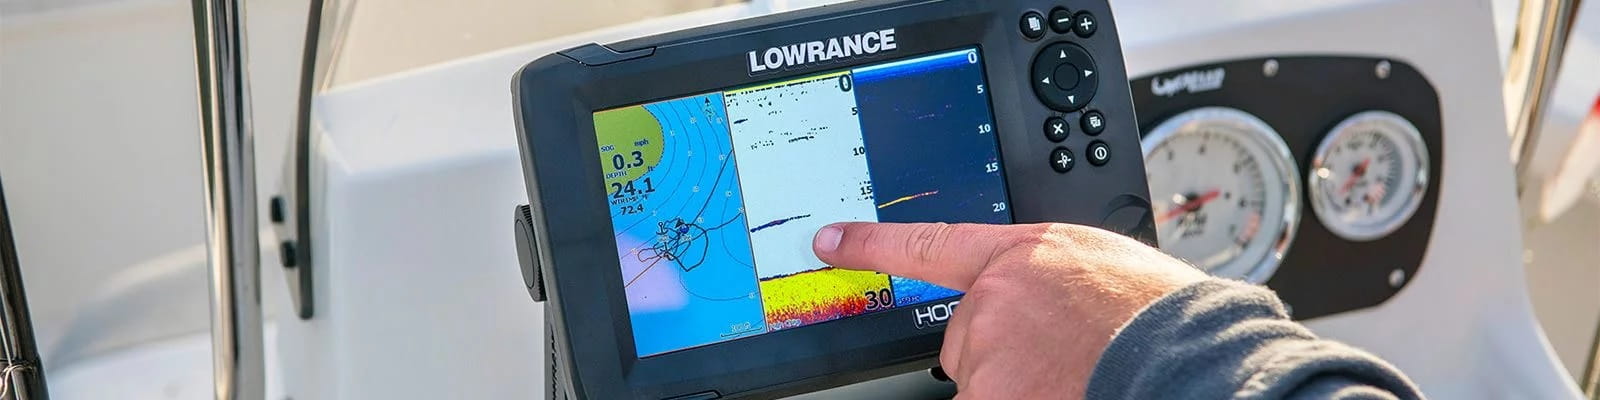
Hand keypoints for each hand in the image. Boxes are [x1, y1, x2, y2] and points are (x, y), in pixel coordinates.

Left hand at [812, 222, 1207, 398]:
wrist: (1181, 358)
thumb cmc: (1157, 320)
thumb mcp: (1103, 271)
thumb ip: (1051, 280)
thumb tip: (1041, 304)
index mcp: (1025, 254)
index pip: (930, 243)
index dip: (874, 244)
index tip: (831, 243)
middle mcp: (994, 298)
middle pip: (968, 339)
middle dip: (1004, 355)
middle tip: (1061, 357)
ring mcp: (987, 351)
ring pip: (983, 381)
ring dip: (1021, 385)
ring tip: (1075, 375)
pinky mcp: (989, 394)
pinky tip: (1064, 390)